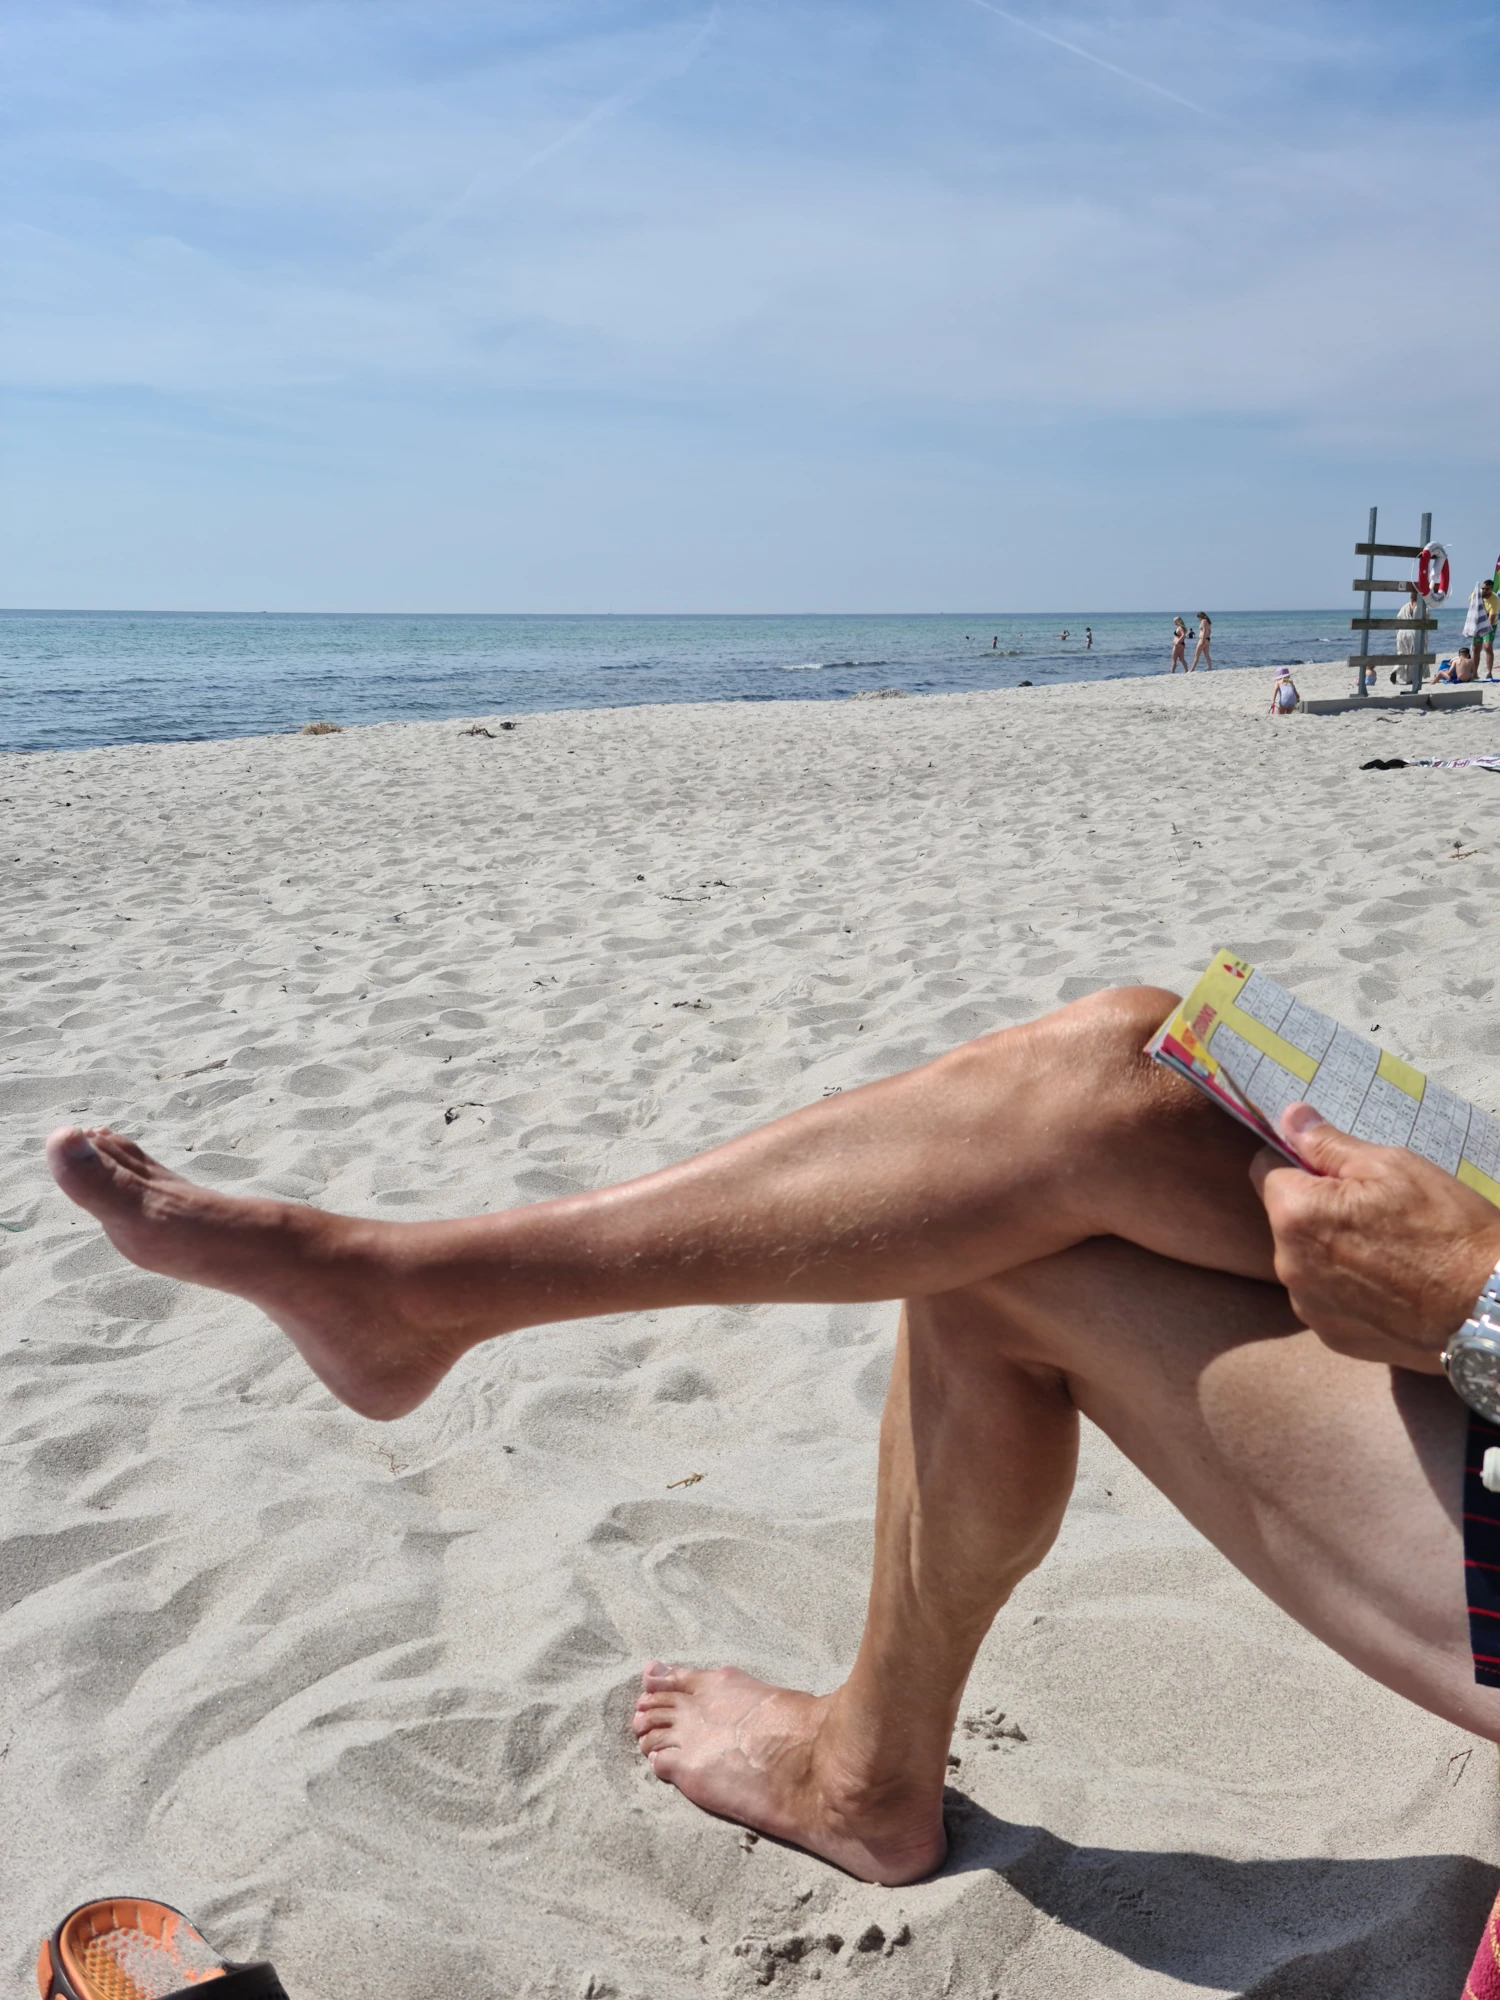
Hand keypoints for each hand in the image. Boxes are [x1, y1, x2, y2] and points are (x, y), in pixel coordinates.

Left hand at [1249, 1102, 1499, 1370]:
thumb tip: (1289, 1117)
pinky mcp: (1332, 1336)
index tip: (1334, 1170)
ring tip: (1388, 1251)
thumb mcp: (1391, 1166)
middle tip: (1375, 1211)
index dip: (1300, 1163)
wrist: (1489, 1307)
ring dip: (1330, 1251)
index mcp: (1295, 1215)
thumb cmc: (1446, 1227)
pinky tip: (1390, 1285)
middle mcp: (1288, 1265)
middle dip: (1318, 1209)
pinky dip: (1347, 1289)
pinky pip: (1326, 1298)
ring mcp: (1309, 1307)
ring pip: (1306, 1261)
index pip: (1266, 1170)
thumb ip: (1328, 1143)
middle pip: (1288, 1220)